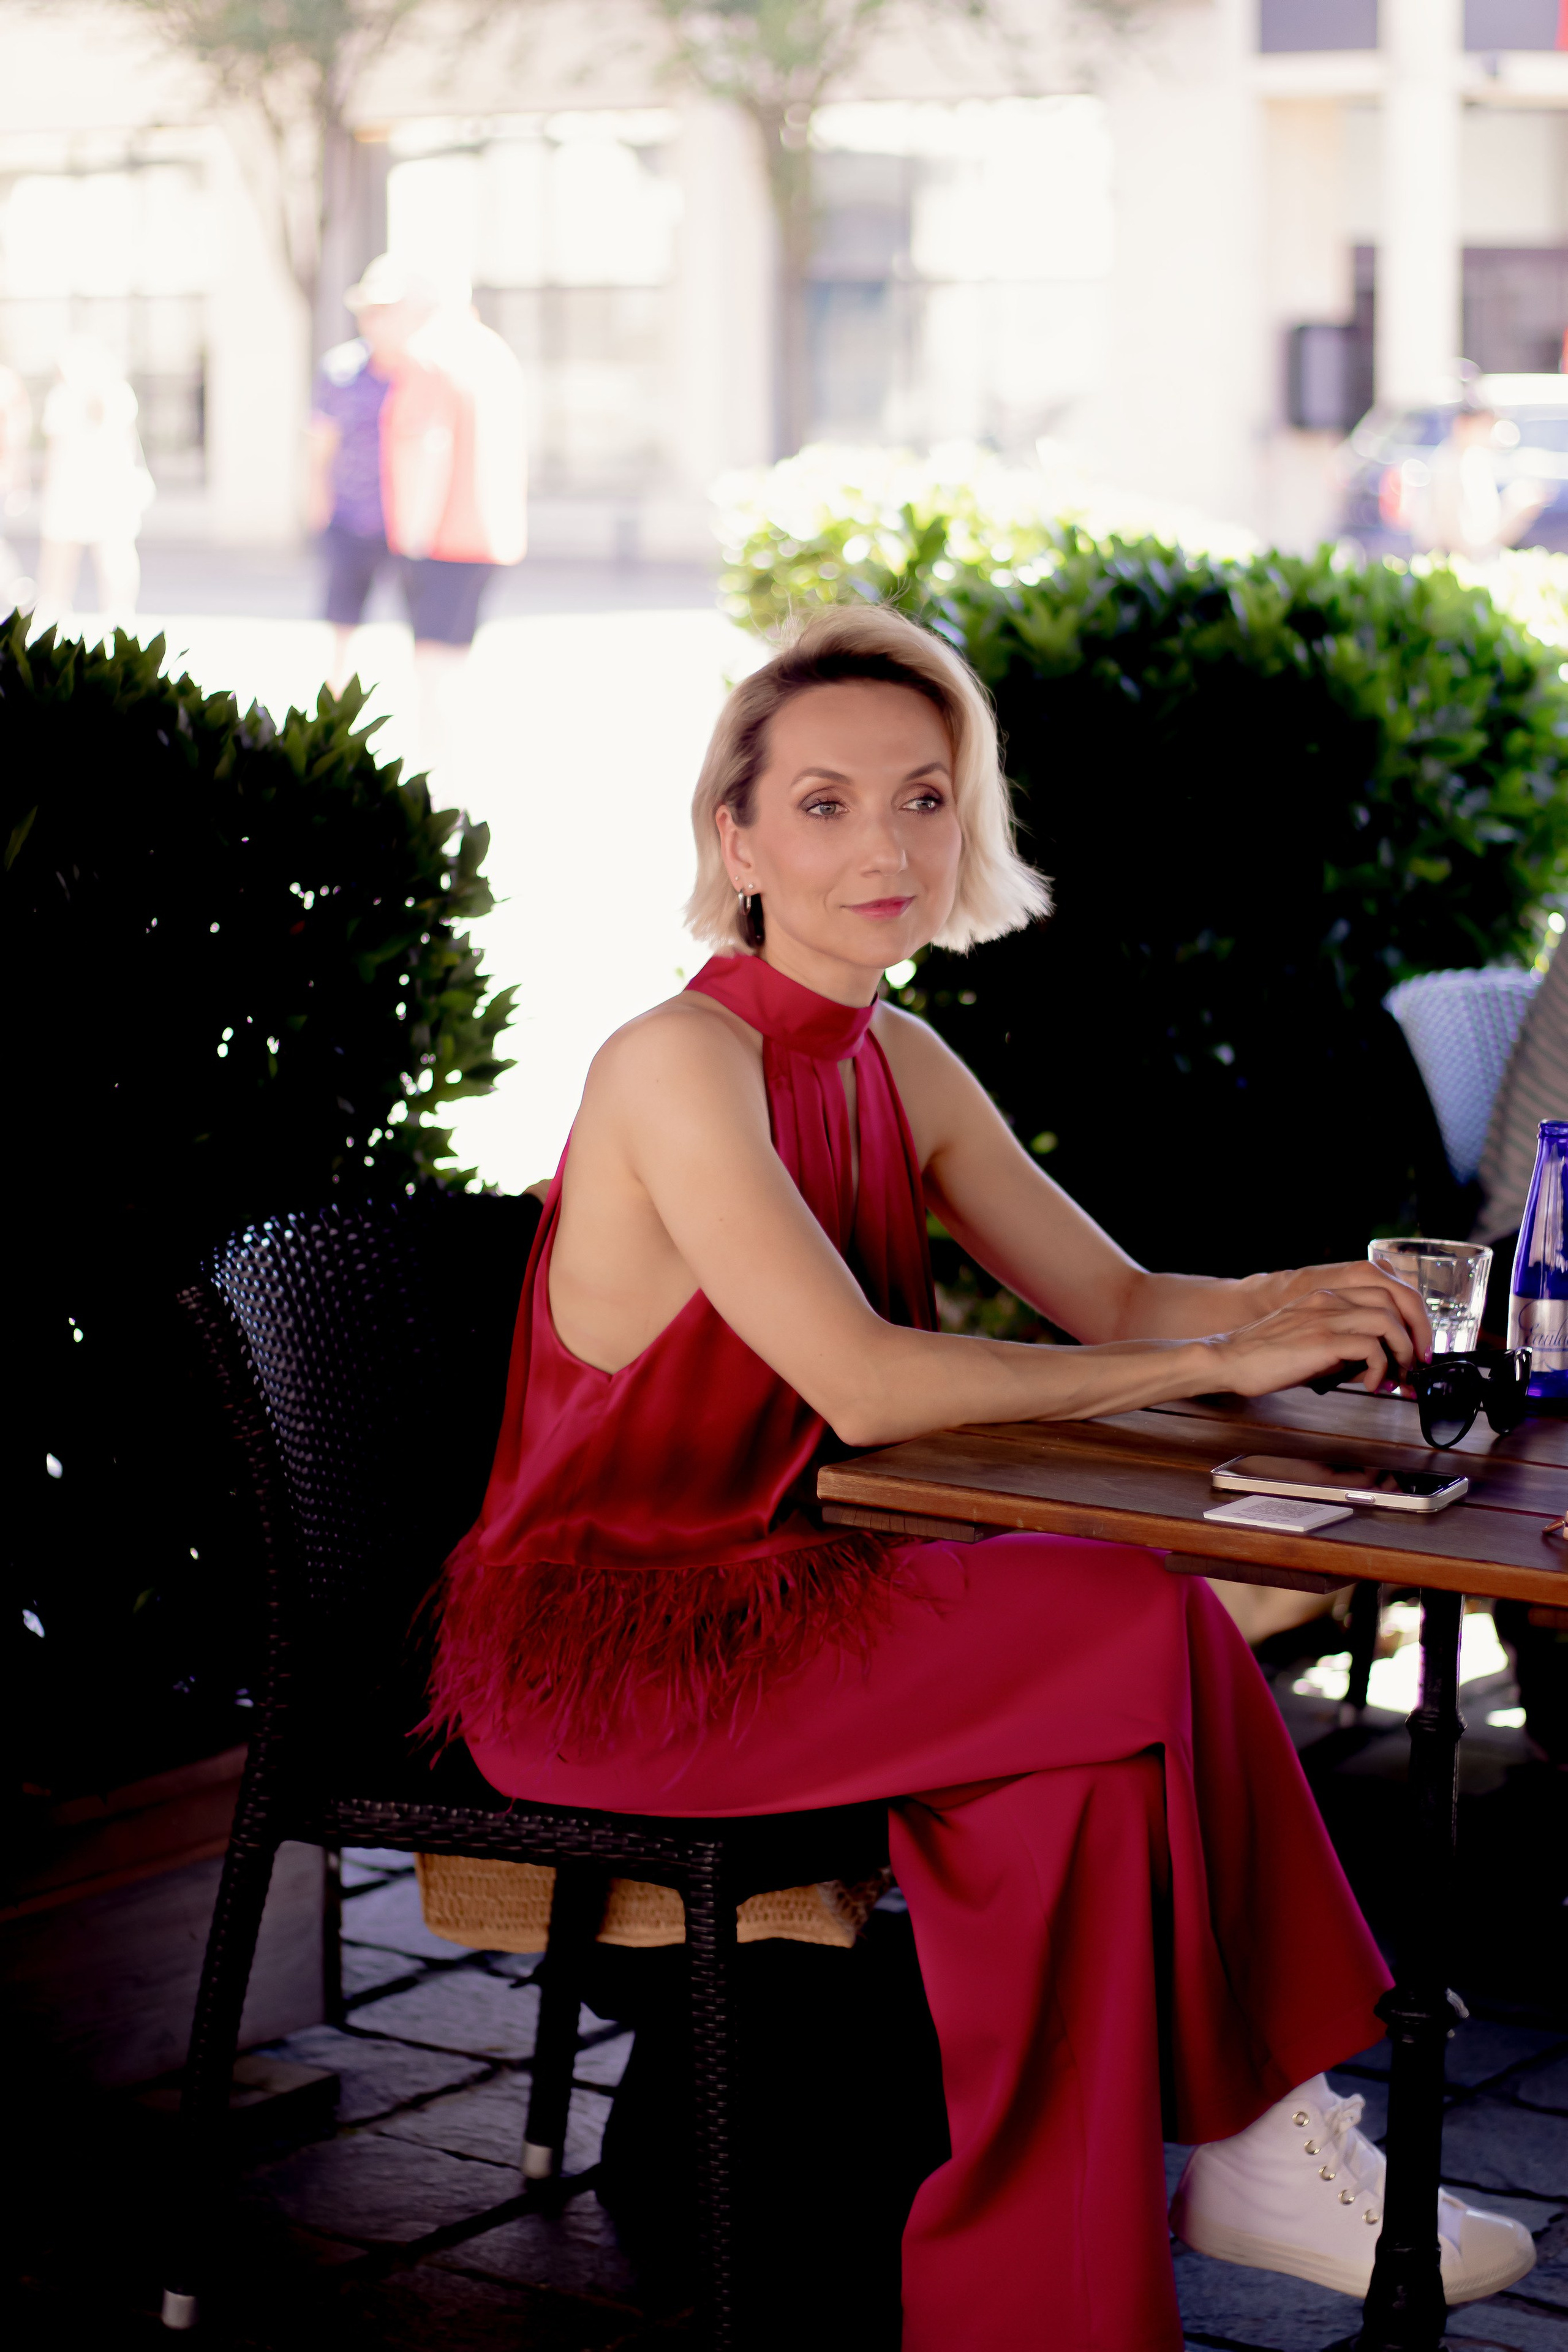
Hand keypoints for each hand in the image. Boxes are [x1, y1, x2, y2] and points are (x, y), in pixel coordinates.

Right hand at [1203, 1274, 1430, 1399]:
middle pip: (1393, 1301)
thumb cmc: (1263, 1358)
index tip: (1411, 1350)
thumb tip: (1373, 1365)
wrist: (1227, 1359)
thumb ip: (1339, 1344)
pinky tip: (1371, 1384)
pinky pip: (1370, 1348)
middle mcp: (1328, 1300)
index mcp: (1325, 1297)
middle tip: (1413, 1366)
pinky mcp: (1321, 1341)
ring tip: (1396, 1377)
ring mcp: (1325, 1317)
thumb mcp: (1307, 1341)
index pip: (1382, 1292)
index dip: (1405, 1320)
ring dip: (1402, 1352)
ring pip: (1388, 1321)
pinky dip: (1380, 1369)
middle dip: (1413, 1335)